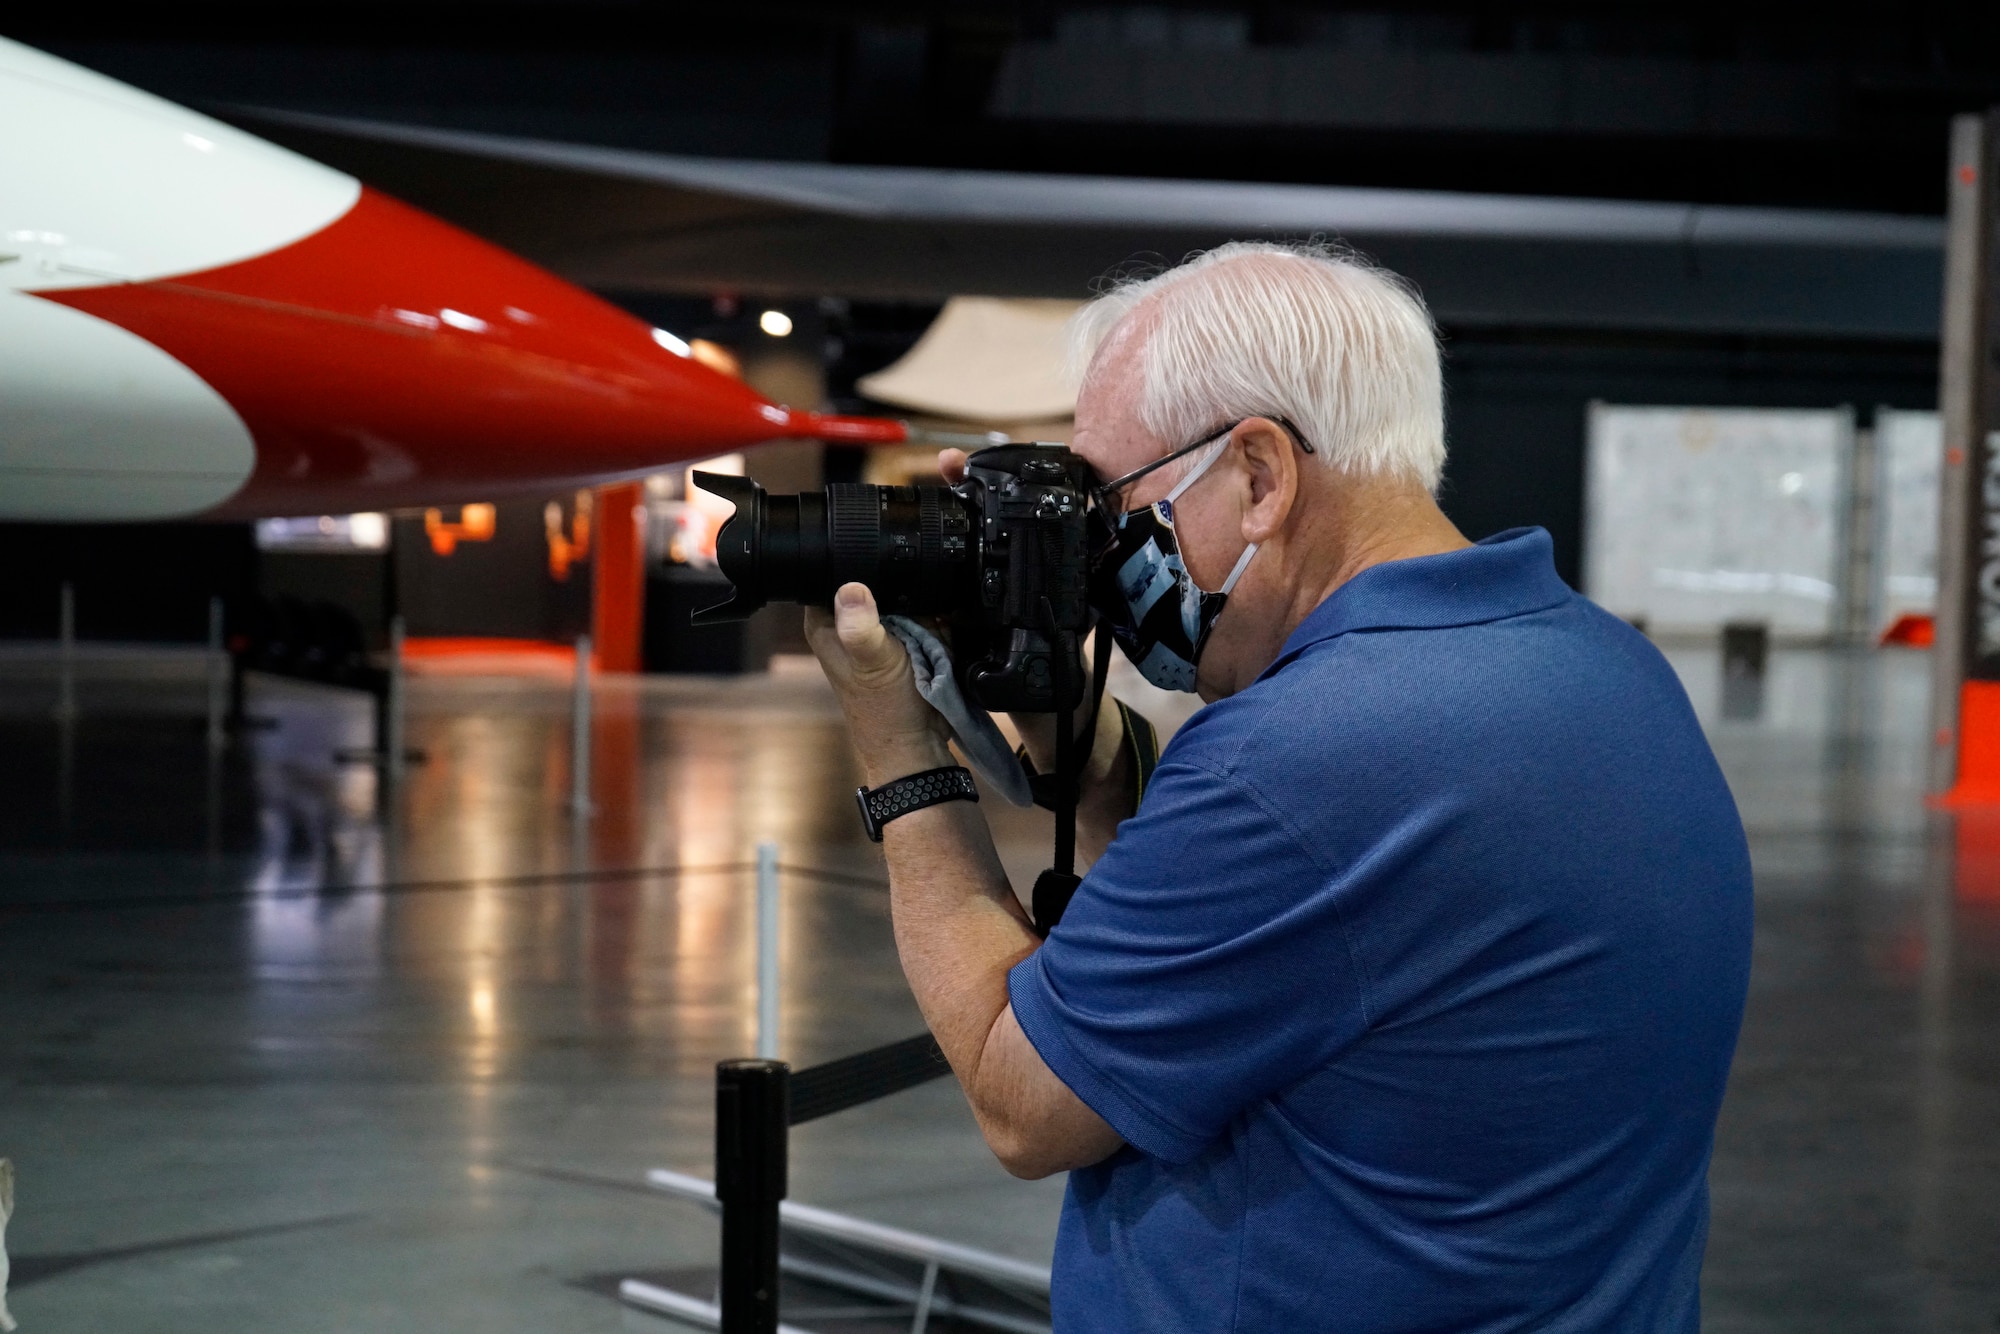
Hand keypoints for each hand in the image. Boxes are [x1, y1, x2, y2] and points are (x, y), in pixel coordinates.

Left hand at [805, 582, 952, 786]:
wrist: (918, 743)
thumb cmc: (887, 710)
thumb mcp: (874, 663)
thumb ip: (860, 628)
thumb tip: (851, 588)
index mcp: (826, 620)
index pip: (837, 570)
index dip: (866, 569)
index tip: (889, 598)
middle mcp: (848, 619)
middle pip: (882, 578)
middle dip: (906, 598)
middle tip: (912, 630)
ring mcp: (878, 628)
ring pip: (909, 596)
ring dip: (925, 616)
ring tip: (923, 644)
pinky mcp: (903, 638)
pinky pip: (926, 616)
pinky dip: (935, 628)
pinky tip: (932, 648)